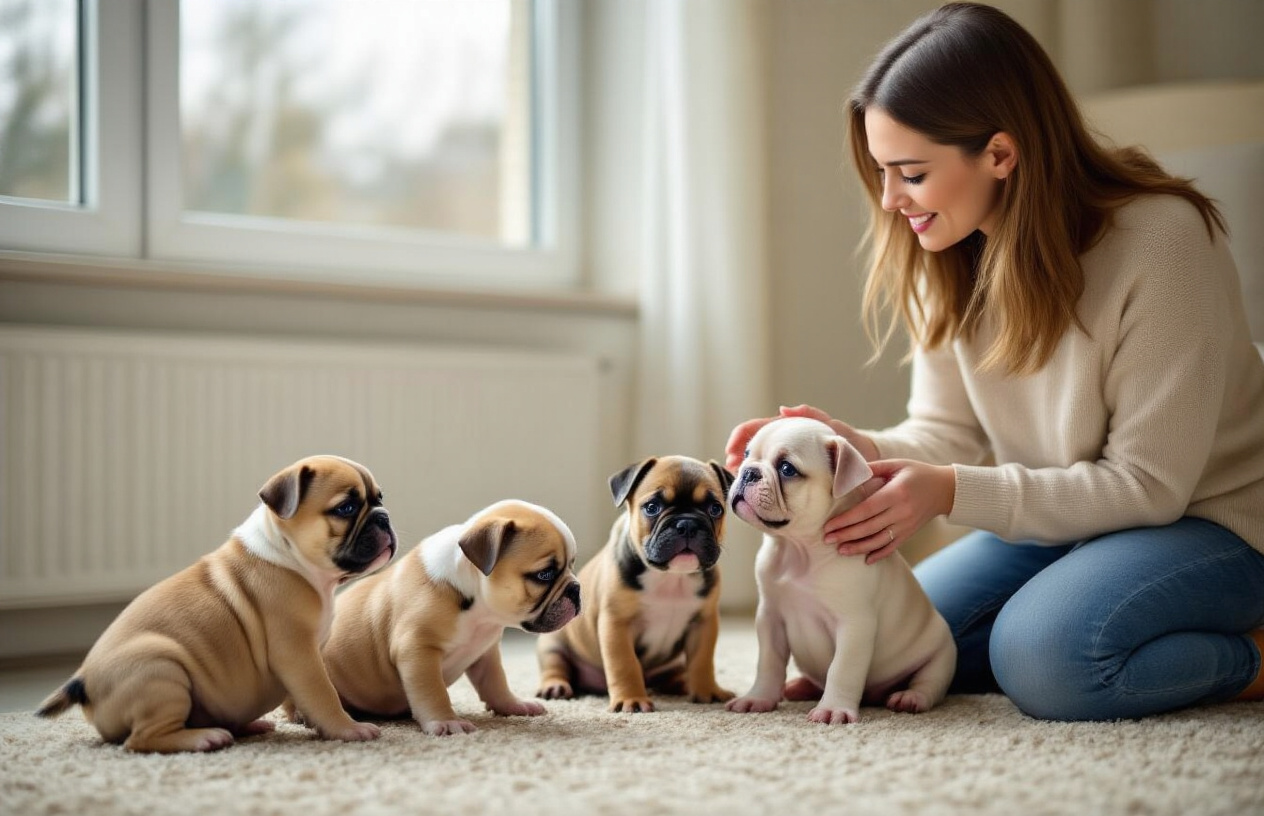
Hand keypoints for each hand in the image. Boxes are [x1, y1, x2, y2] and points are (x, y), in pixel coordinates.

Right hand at [724, 404, 878, 471]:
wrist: (866, 460)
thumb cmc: (850, 442)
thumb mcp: (832, 427)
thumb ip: (812, 415)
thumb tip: (782, 409)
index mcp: (792, 428)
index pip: (760, 426)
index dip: (742, 435)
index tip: (732, 448)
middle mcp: (787, 440)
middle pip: (755, 442)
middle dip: (739, 452)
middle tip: (731, 467)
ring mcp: (790, 456)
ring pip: (761, 458)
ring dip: (747, 467)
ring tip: (738, 478)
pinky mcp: (795, 471)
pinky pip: (772, 472)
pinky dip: (761, 477)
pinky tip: (754, 487)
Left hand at [822, 459, 954, 563]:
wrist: (945, 489)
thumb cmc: (917, 473)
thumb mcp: (896, 464)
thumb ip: (872, 468)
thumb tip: (847, 470)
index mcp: (896, 493)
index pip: (866, 509)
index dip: (846, 519)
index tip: (829, 525)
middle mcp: (901, 511)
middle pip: (869, 527)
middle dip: (846, 535)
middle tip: (827, 539)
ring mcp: (906, 525)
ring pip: (879, 541)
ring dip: (858, 547)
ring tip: (840, 550)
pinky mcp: (910, 532)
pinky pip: (893, 546)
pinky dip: (879, 554)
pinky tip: (865, 560)